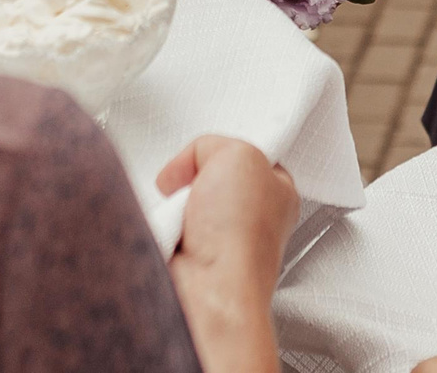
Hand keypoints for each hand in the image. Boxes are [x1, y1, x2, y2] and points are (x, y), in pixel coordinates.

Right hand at [159, 137, 296, 372]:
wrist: (209, 292)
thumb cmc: (239, 239)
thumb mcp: (238, 154)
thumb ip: (215, 143)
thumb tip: (189, 163)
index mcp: (277, 191)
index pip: (246, 153)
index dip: (223, 148)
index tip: (214, 152)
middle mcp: (250, 217)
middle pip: (207, 173)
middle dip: (192, 175)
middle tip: (196, 186)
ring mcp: (217, 239)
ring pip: (180, 197)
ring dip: (173, 200)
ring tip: (182, 213)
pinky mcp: (186, 256)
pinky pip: (161, 220)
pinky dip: (159, 221)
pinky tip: (171, 231)